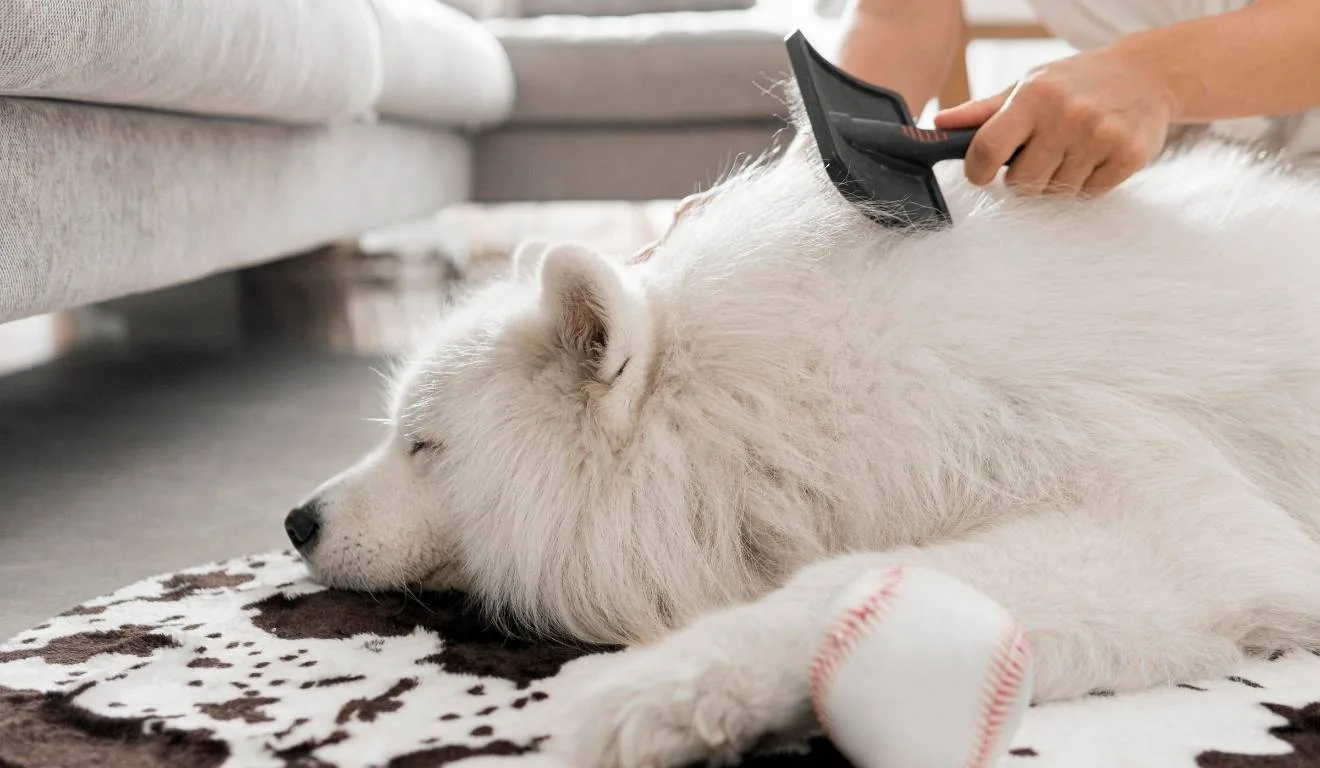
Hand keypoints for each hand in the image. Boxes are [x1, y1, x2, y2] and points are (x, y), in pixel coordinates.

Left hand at [935, 47, 1178, 195]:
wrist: (1146, 74)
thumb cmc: (1073, 83)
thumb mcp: (1027, 85)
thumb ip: (982, 111)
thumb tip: (938, 124)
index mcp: (1033, 97)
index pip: (988, 150)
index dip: (978, 171)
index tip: (982, 174)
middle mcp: (1067, 115)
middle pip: (1022, 184)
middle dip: (1023, 178)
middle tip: (1039, 156)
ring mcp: (1100, 136)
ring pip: (1056, 192)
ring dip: (1057, 180)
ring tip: (1071, 150)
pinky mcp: (1128, 156)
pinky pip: (1089, 194)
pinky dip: (1086, 183)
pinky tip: (1094, 156)